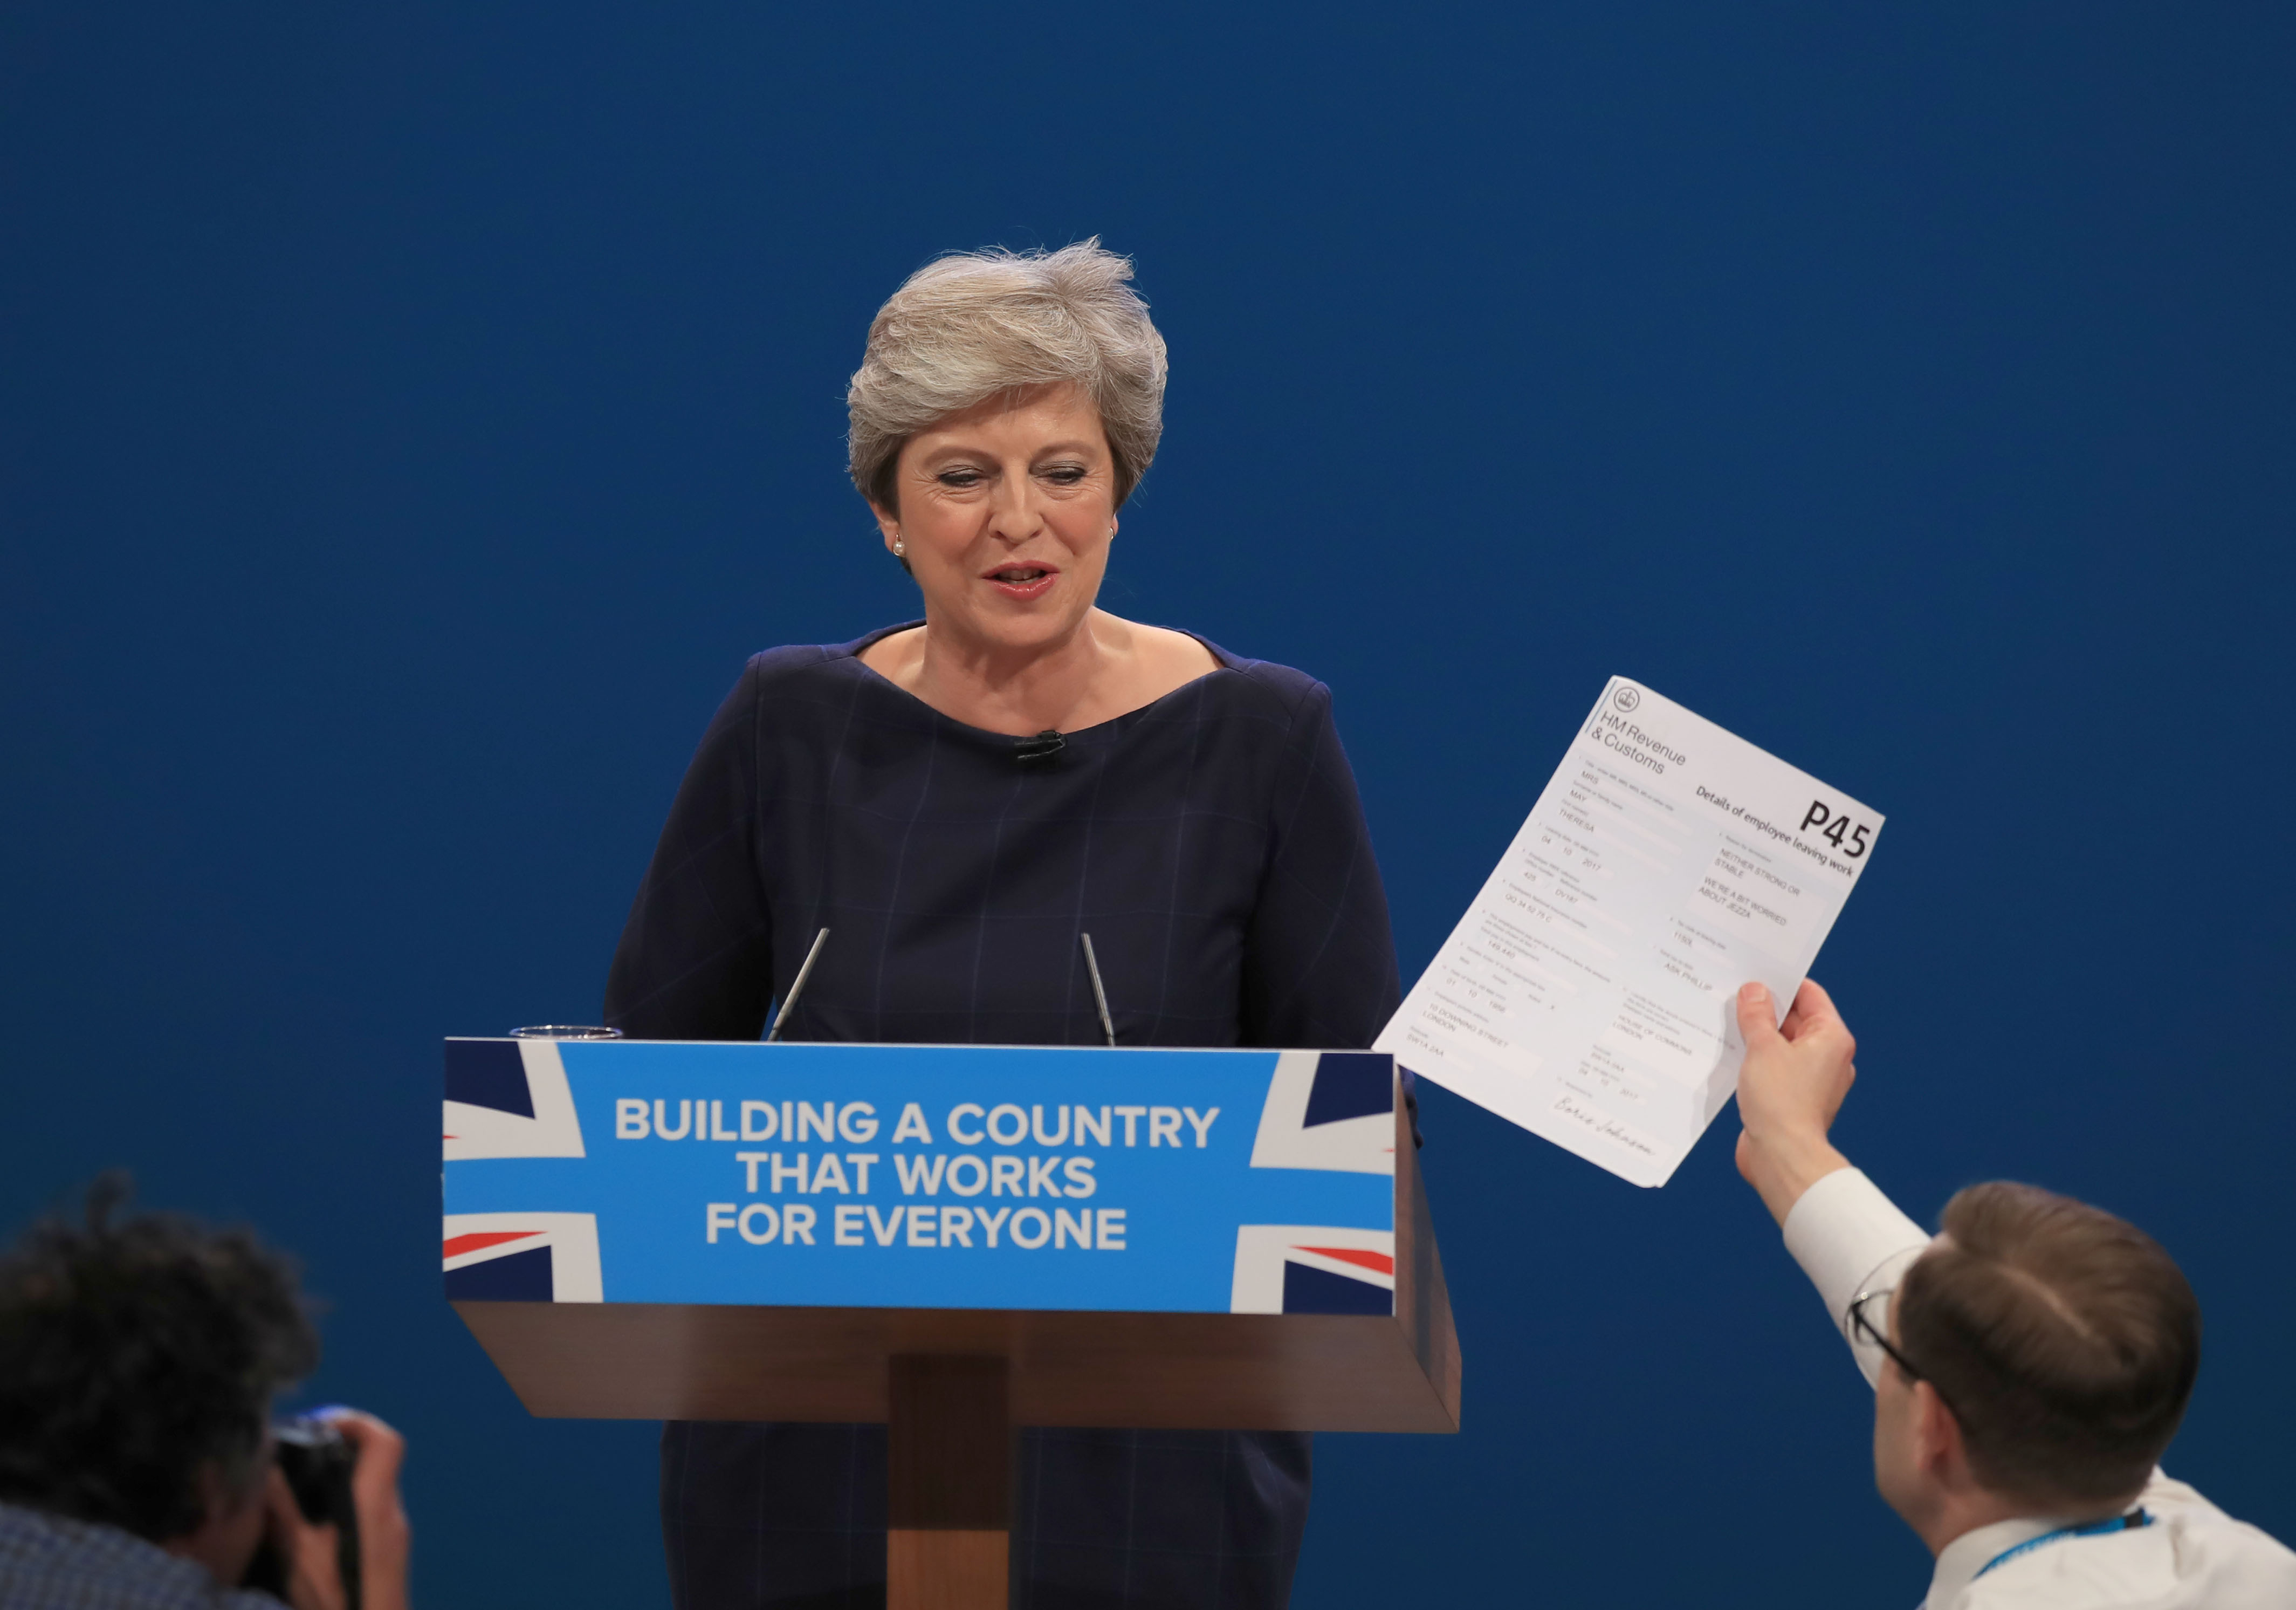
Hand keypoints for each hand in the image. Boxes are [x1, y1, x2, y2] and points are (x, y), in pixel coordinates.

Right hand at [263, 1409, 411, 1609]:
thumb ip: (282, 1509)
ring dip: (343, 1480)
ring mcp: (396, 1534)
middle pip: (378, 1461)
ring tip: (300, 1489)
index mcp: (374, 1503)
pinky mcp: (391, 1553)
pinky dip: (348, 1505)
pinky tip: (315, 1525)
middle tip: (301, 1456)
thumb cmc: (338, 1598)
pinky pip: (373, 1513)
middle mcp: (392, 1512)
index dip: (357, 1422)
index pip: (386, 1441)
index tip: (320, 1425)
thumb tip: (266, 1468)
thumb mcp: (298, 1555)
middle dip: (342, 1450)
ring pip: (374, 1488)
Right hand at [1733, 979, 1856, 1226]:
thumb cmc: (1781, 1103)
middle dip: (1765, 1009)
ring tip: (1728, 1023)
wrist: (1782, 1156)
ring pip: (1782, 1045)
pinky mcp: (1794, 1097)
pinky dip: (1757, 1059)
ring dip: (1758, 1035)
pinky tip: (1732, 1054)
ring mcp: (1812, 1079)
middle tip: (1734, 995)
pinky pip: (1775, 1067)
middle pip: (1795, 1019)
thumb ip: (1756, 1015)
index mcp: (1831, 1038)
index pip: (1810, 995)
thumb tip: (1754, 991)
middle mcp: (1828, 1057)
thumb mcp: (1762, 1047)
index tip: (1755, 973)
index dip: (1782, 982)